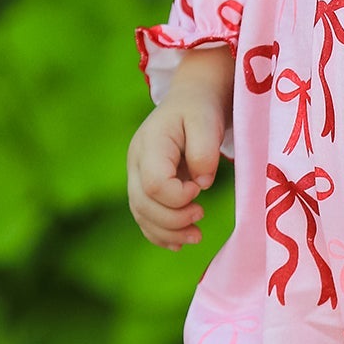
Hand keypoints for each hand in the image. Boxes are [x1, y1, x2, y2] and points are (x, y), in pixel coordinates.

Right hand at [127, 45, 233, 248]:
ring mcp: (137, 175)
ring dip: (167, 232)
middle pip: (143, 203)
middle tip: (201, 215)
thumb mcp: (207, 120)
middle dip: (173, 219)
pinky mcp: (144, 186)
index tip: (200, 189)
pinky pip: (145, 216)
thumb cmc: (200, 109)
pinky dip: (160, 233)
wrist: (190, 100)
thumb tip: (201, 183)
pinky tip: (179, 242)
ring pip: (141, 214)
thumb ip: (204, 150)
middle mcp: (136, 161)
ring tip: (196, 237)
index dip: (177, 196)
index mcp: (150, 143)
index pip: (154, 184)